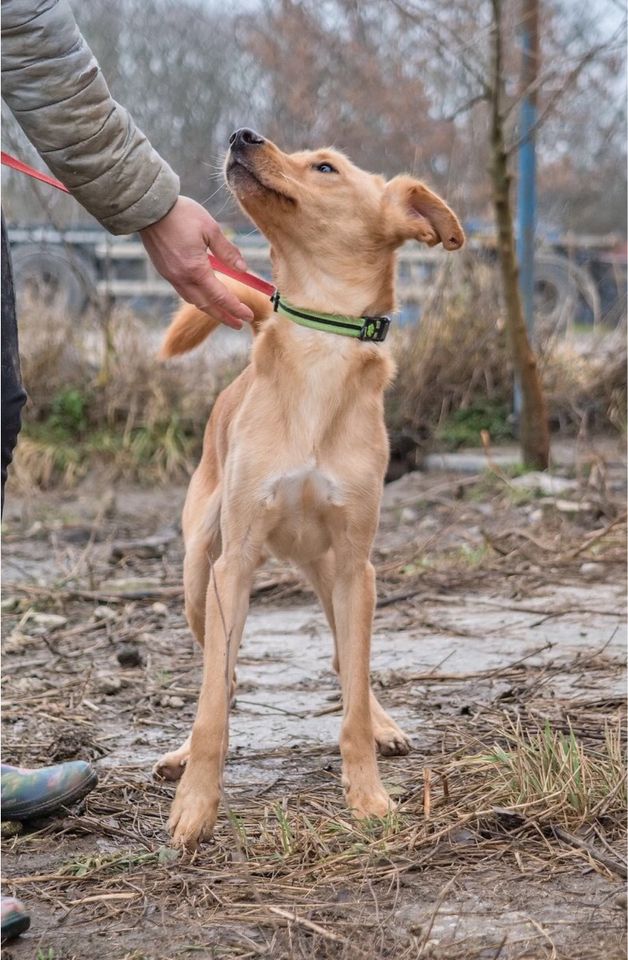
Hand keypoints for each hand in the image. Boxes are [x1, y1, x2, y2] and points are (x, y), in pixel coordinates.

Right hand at [139, 196, 253, 328]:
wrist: (148, 208)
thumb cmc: (181, 214)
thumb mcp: (210, 229)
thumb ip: (227, 252)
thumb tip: (243, 269)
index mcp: (196, 269)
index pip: (220, 296)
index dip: (236, 308)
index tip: (249, 315)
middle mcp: (182, 278)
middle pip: (206, 305)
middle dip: (224, 316)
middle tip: (239, 324)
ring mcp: (171, 276)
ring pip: (194, 300)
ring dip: (210, 309)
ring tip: (224, 313)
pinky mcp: (165, 271)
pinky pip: (184, 292)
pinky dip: (198, 298)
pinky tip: (205, 296)